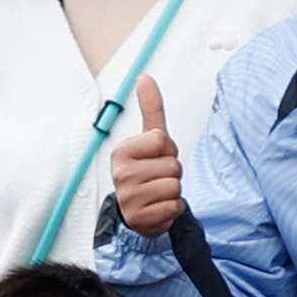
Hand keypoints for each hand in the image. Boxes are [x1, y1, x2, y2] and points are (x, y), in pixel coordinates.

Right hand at [107, 73, 182, 234]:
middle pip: (172, 165)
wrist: (137, 210)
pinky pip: (175, 207)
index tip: (155, 157)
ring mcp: (128, 198)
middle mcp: (120, 174)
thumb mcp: (149, 139)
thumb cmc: (146, 170)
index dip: (167, 150)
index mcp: (121, 152)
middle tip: (157, 178)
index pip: (162, 140)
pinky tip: (158, 207)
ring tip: (157, 192)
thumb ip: (150, 108)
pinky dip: (173, 209)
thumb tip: (145, 77)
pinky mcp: (140, 219)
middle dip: (172, 172)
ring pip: (175, 187)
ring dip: (173, 191)